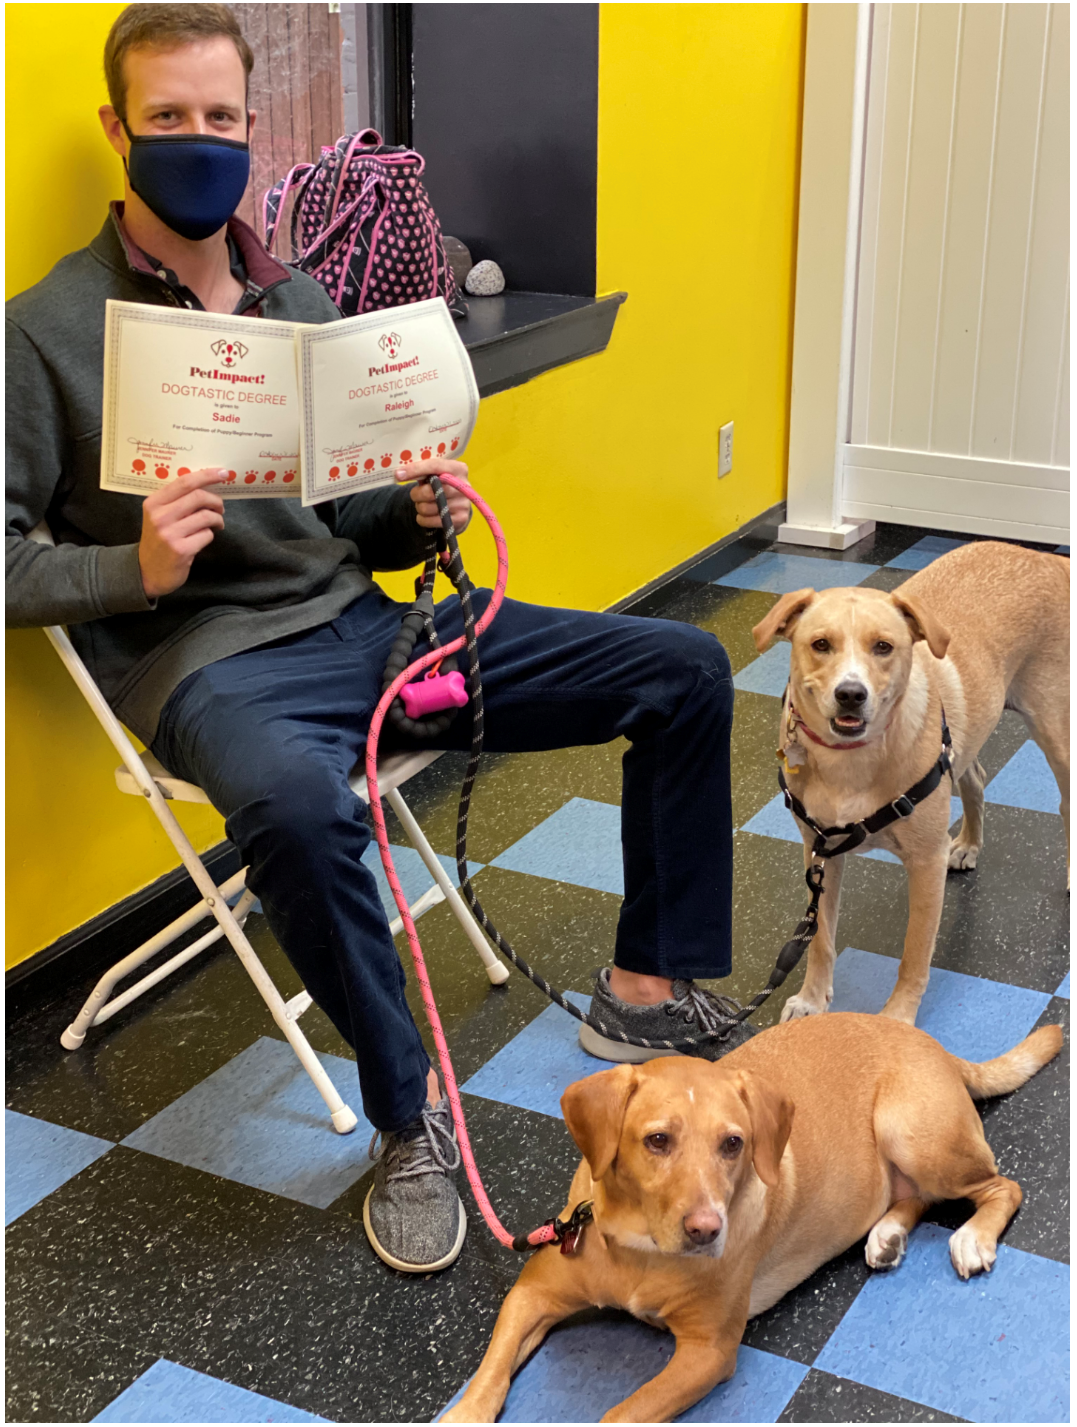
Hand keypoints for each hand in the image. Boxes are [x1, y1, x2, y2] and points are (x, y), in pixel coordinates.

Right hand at [138, 467, 225, 598]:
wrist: (147, 572)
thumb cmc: (159, 540)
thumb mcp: (159, 516)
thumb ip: (177, 501)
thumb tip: (207, 485)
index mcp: (154, 503)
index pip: (184, 482)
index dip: (206, 475)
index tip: (223, 473)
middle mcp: (160, 516)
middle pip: (198, 497)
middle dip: (216, 501)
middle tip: (220, 508)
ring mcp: (170, 534)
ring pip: (206, 516)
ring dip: (217, 519)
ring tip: (216, 524)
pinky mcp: (181, 550)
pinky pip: (207, 535)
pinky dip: (210, 535)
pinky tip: (203, 538)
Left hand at [397, 457, 471, 533]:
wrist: (457, 505)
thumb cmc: (442, 485)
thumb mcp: (435, 474)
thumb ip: (421, 472)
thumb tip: (399, 474)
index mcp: (457, 468)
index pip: (434, 466)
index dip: (415, 470)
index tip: (398, 474)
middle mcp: (464, 485)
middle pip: (430, 491)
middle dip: (416, 494)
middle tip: (415, 495)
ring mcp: (463, 503)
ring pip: (427, 508)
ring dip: (419, 507)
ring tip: (424, 504)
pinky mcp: (461, 519)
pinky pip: (431, 521)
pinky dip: (422, 519)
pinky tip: (426, 515)